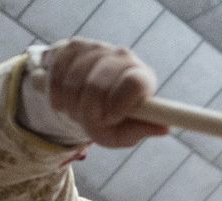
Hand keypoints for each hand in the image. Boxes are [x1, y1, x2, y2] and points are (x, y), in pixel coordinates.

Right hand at [41, 39, 165, 147]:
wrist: (84, 99)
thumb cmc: (112, 121)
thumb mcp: (125, 133)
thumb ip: (141, 130)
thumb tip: (165, 128)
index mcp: (142, 78)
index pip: (134, 83)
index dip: (118, 103)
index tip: (109, 118)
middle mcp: (124, 57)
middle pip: (97, 84)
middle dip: (88, 111)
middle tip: (89, 120)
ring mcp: (98, 48)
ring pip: (73, 79)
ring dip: (70, 104)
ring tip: (77, 111)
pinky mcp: (74, 46)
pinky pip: (57, 72)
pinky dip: (56, 93)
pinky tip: (64, 99)